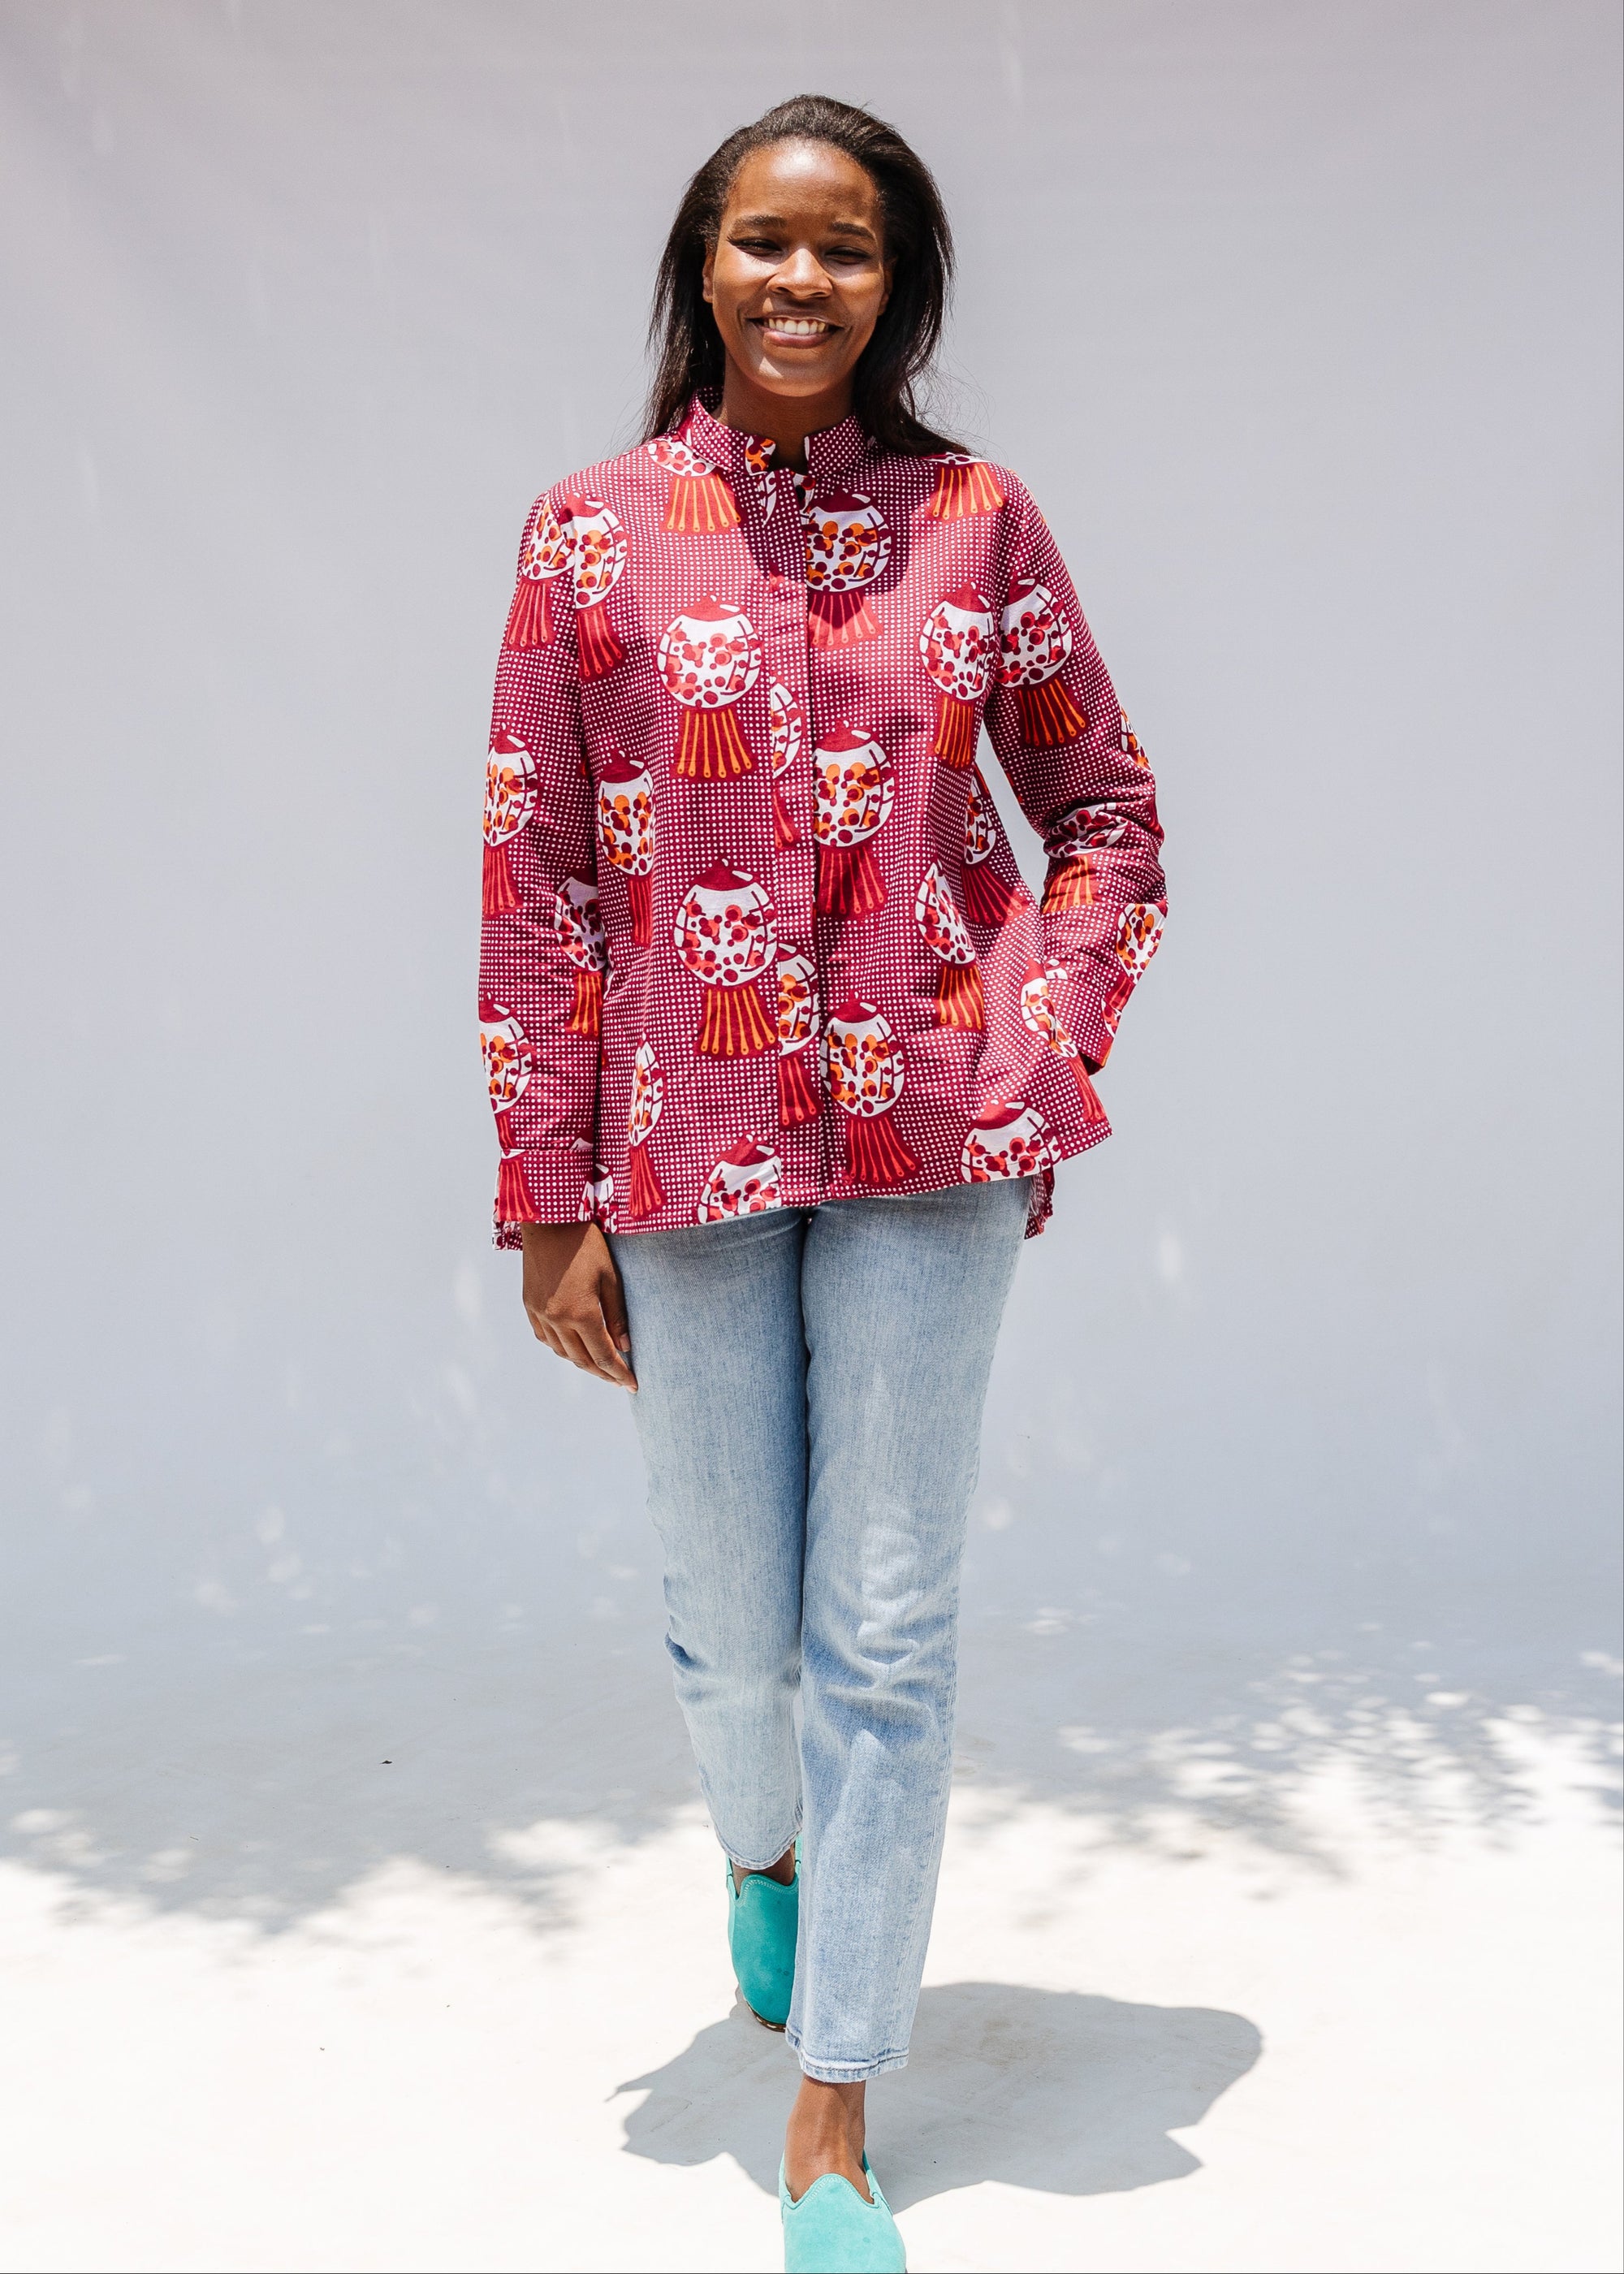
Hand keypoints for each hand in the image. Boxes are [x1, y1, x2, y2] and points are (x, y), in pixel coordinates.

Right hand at [520, 1221, 635, 1389]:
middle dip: (603, 1374)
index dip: (619, 1373)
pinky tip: (572, 1347)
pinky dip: (560, 1348)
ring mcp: (540, 1313)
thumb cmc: (587, 1245)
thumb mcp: (610, 1277)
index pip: (604, 1356)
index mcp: (581, 1313)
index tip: (633, 1385)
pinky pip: (545, 1337)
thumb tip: (625, 1347)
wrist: (549, 1221)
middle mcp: (557, 1319)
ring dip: (581, 1363)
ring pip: (562, 1352)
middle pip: (582, 1360)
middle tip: (619, 1381)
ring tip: (599, 1367)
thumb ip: (618, 1315)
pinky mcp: (529, 1305)